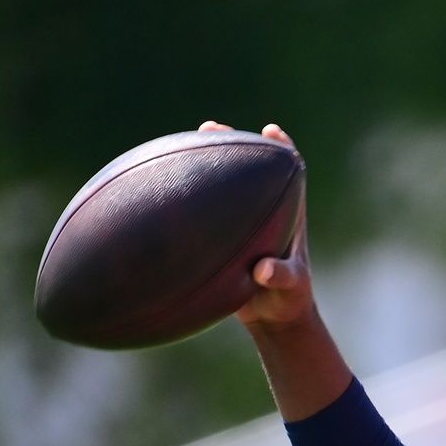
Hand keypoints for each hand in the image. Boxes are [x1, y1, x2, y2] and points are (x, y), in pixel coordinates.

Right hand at [197, 120, 314, 329]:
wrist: (272, 318)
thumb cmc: (288, 300)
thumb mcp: (291, 289)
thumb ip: (282, 277)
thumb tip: (263, 269)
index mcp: (286, 215)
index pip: (288, 174)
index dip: (282, 149)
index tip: (270, 131)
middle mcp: (262, 211)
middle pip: (247, 168)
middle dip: (231, 144)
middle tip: (210, 127)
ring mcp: (239, 222)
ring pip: (220, 187)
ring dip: (202, 165)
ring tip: (177, 146)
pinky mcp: (219, 238)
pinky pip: (199, 214)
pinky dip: (183, 203)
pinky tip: (154, 193)